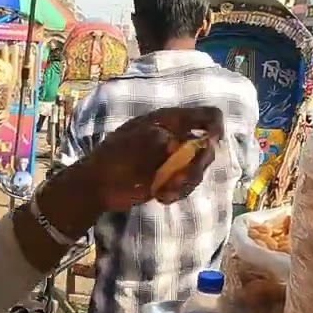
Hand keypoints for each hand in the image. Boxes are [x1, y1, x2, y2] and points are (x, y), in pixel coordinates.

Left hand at [79, 106, 225, 209]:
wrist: (97, 186)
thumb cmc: (115, 158)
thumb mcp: (140, 144)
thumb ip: (166, 141)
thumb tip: (190, 144)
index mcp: (170, 121)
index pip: (206, 115)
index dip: (215, 127)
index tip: (209, 144)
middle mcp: (177, 137)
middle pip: (206, 147)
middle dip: (197, 166)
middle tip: (179, 178)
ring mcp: (174, 159)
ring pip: (198, 169)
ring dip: (185, 183)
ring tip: (165, 192)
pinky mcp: (170, 178)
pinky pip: (186, 185)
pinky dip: (177, 192)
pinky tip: (161, 197)